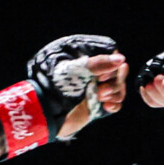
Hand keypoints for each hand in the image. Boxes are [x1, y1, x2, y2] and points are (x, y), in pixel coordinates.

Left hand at [0, 34, 124, 157]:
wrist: (42, 114)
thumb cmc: (52, 87)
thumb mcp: (74, 72)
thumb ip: (96, 64)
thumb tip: (121, 59)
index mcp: (81, 54)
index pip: (108, 50)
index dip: (111, 62)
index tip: (103, 75)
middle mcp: (89, 68)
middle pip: (116, 69)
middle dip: (113, 80)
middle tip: (101, 90)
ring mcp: (93, 86)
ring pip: (117, 85)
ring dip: (115, 92)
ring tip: (101, 99)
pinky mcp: (96, 102)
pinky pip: (115, 101)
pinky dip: (114, 104)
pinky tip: (107, 107)